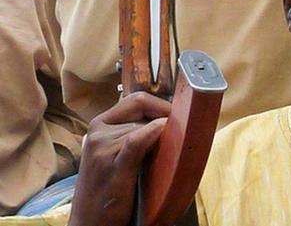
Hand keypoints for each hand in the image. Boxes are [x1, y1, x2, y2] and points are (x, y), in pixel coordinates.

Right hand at [68, 92, 170, 225]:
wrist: (90, 221)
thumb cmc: (109, 186)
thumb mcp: (116, 152)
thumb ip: (134, 131)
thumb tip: (167, 117)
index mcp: (100, 125)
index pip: (137, 99)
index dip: (161, 104)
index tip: (177, 116)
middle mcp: (99, 132)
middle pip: (143, 111)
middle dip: (164, 121)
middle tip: (175, 135)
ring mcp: (103, 148)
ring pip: (144, 127)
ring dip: (160, 137)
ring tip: (161, 155)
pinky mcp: (112, 166)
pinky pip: (136, 140)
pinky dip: (151, 133)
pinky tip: (162, 131)